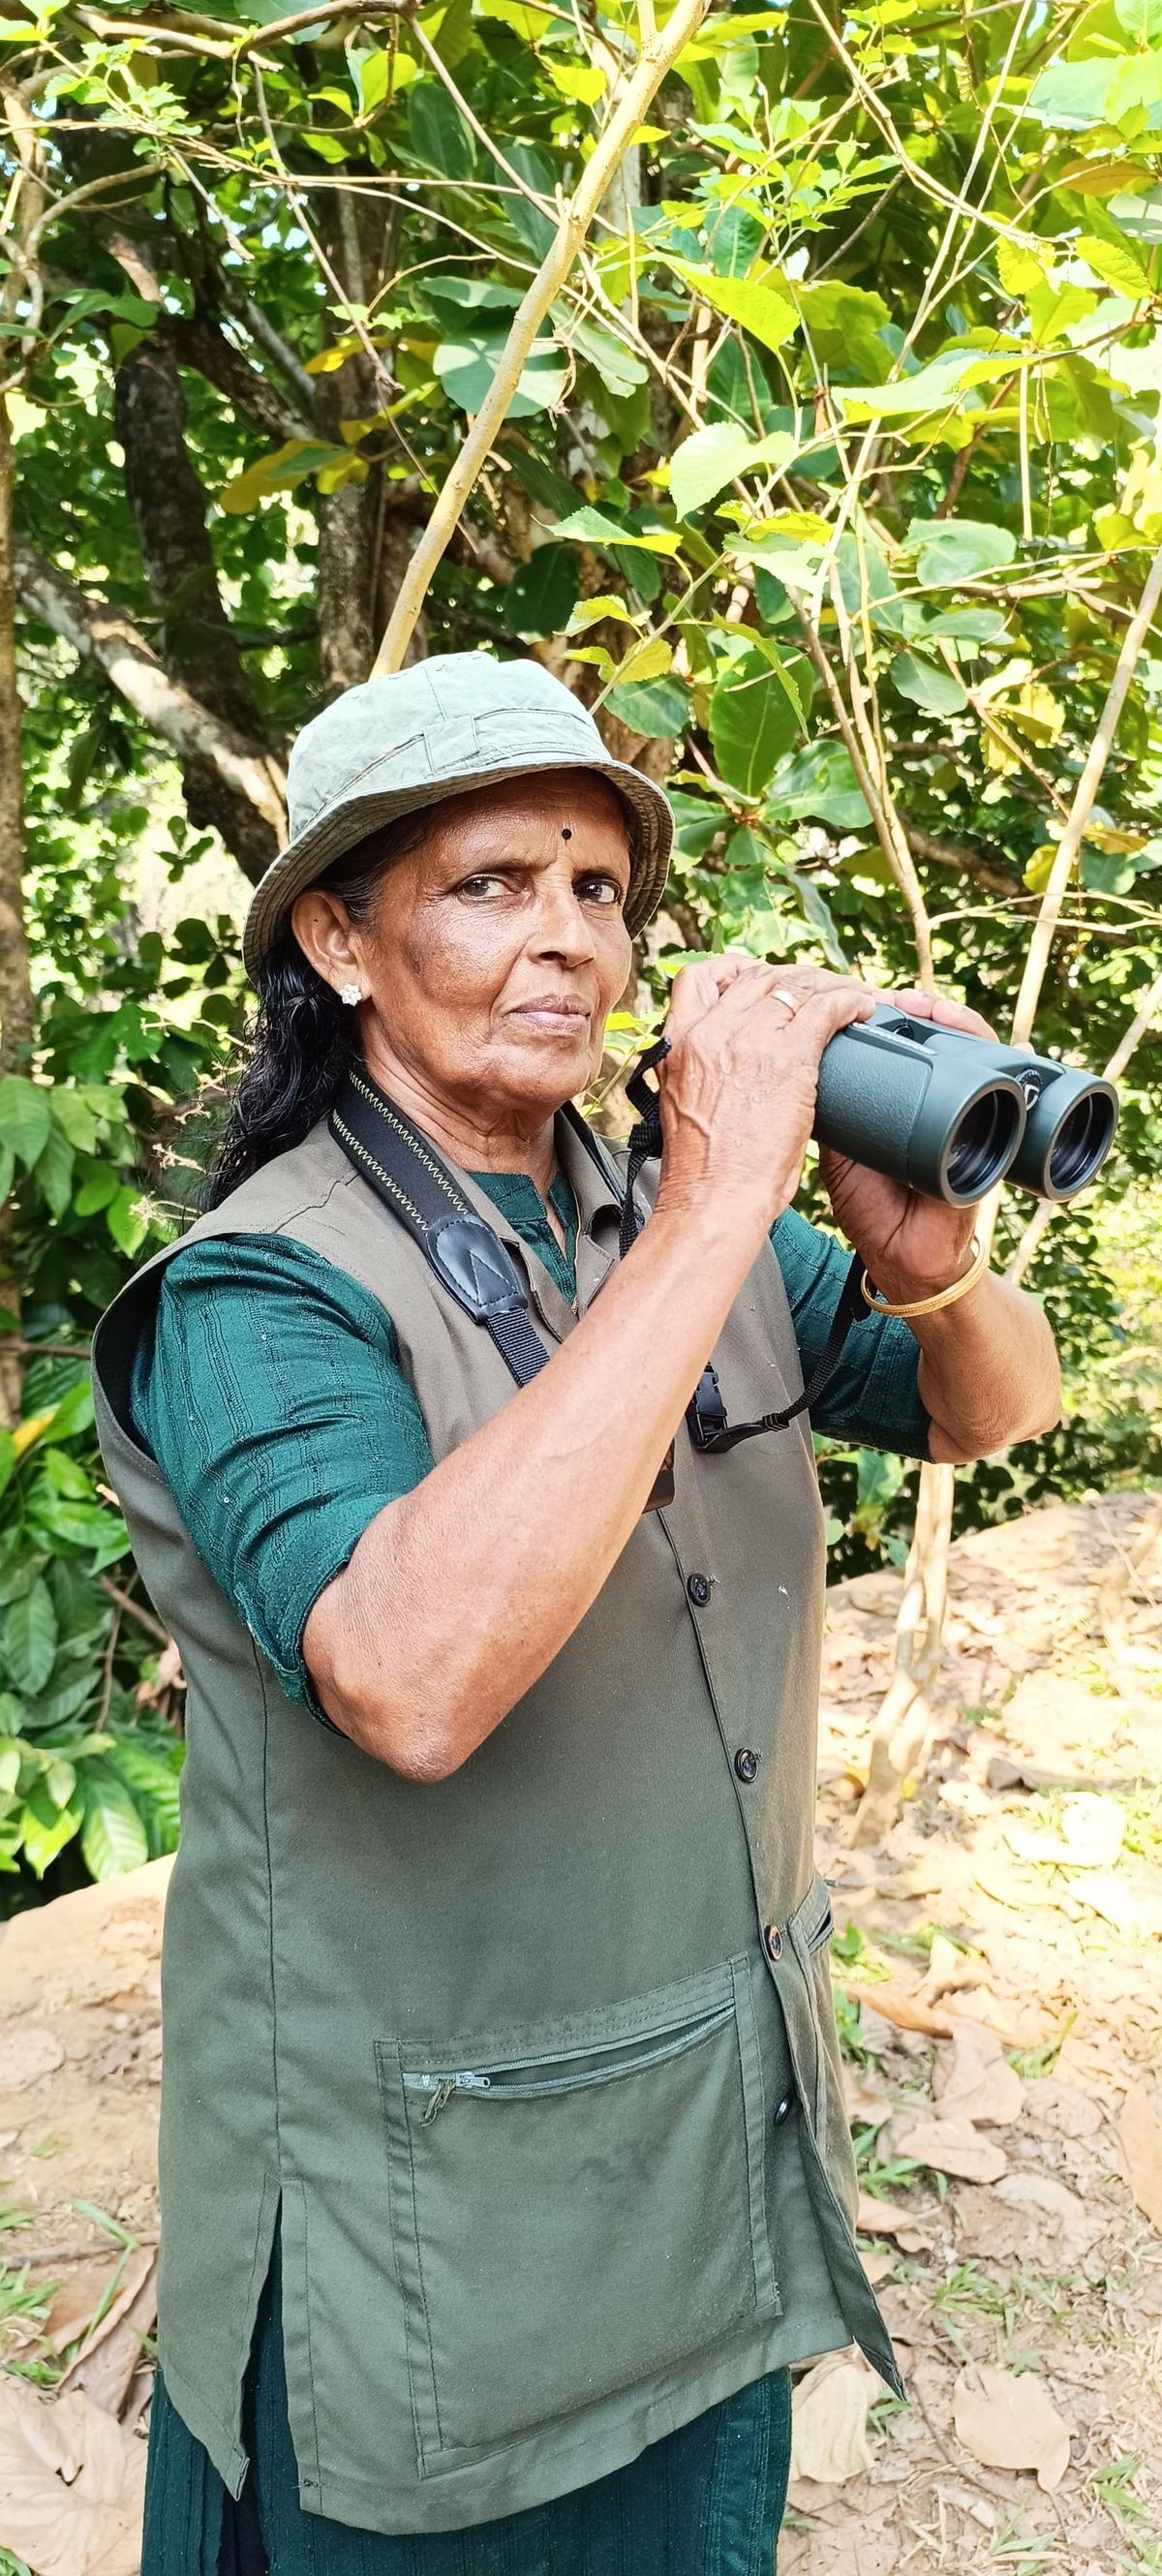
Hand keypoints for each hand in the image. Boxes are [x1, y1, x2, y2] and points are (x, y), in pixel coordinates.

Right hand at [653, 959, 876, 1241]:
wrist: (711, 1201)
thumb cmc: (703, 1175)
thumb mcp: (684, 1109)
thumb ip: (701, 1079)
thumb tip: (728, 1075)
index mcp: (678, 1044)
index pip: (698, 978)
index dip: (733, 972)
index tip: (759, 983)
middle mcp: (709, 1031)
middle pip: (755, 975)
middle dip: (790, 977)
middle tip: (816, 991)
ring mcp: (748, 1040)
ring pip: (795, 984)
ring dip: (827, 985)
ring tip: (848, 998)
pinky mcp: (788, 1058)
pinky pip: (827, 1008)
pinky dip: (850, 1002)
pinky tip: (863, 1011)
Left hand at [819, 987, 998, 1301]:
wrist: (904, 1258)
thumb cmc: (872, 1209)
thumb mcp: (839, 1151)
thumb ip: (826, 1114)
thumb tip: (795, 1067)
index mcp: (902, 1101)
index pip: (902, 1044)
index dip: (890, 1018)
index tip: (865, 1001)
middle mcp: (938, 1100)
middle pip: (938, 1037)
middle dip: (921, 1011)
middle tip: (899, 1000)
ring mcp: (967, 1113)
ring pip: (971, 1049)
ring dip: (953, 1022)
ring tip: (927, 1009)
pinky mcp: (989, 1132)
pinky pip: (999, 1082)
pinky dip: (993, 1053)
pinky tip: (981, 1036)